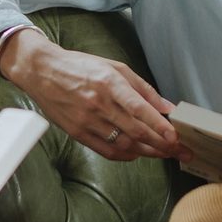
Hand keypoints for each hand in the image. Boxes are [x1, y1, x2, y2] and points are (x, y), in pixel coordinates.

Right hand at [1, 29, 190, 162]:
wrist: (42, 71)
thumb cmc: (80, 67)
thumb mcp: (114, 67)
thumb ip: (142, 88)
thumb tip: (166, 107)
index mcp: (109, 83)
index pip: (139, 109)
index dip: (159, 126)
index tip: (175, 137)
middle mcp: (98, 103)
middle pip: (136, 131)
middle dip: (162, 144)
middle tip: (179, 151)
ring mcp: (87, 120)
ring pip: (123, 144)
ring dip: (147, 152)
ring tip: (163, 153)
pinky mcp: (77, 132)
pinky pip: (106, 150)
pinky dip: (125, 155)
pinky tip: (136, 153)